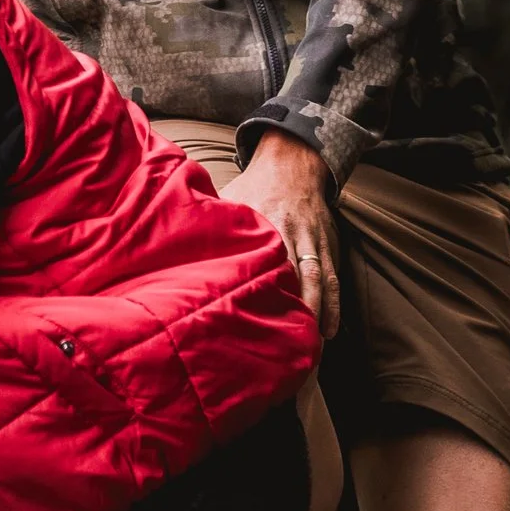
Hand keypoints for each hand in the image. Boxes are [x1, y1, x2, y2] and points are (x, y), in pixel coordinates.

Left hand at [221, 131, 339, 337]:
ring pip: (318, 281)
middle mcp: (292, 232)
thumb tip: (175, 242)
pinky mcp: (327, 245)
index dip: (261, 288)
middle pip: (296, 276)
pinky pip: (332, 278)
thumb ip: (210, 221)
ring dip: (316, 314)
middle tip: (285, 346)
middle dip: (293, 311)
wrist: (292, 163)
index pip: (264, 260)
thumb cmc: (253, 184)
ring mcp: (313, 240)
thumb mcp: (230, 195)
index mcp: (266, 220)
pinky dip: (334, 305)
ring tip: (310, 348)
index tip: (252, 318)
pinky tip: (329, 330)